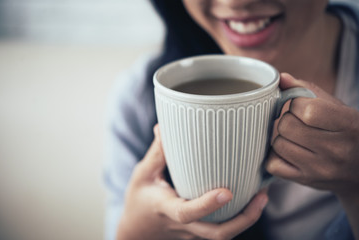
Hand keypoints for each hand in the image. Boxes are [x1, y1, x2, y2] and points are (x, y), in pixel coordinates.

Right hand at [117, 125, 268, 239]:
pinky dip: (239, 218)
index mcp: (166, 209)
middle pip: (216, 234)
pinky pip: (222, 229)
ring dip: (246, 219)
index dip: (207, 205)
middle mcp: (183, 226)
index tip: (227, 191)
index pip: (187, 213)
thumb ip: (157, 153)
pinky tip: (249, 199)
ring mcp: (193, 233)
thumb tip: (165, 127)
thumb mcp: (142, 175)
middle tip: (262, 196)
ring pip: (223, 235)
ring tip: (262, 196)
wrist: (137, 231)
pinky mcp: (199, 232)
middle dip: (243, 219)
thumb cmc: (139, 200)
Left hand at [266, 73, 358, 237]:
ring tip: (295, 138)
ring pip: (277, 144)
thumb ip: (307, 90)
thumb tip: (281, 79)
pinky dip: (275, 156)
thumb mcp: (336, 107)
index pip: (306, 110)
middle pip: (286, 126)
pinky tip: (288, 152)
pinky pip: (273, 164)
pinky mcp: (306, 180)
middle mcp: (335, 150)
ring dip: (281, 137)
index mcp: (348, 125)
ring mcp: (320, 168)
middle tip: (297, 123)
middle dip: (287, 120)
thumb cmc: (345, 131)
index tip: (301, 106)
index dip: (296, 104)